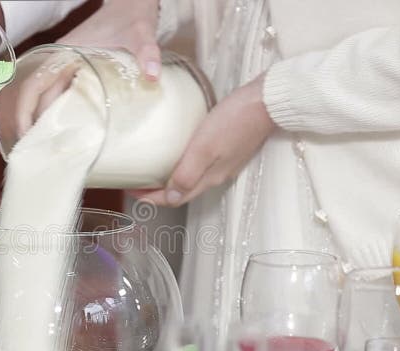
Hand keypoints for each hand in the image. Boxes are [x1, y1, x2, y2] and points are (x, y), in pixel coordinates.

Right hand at [9, 0, 160, 139]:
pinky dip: (59, 116)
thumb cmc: (131, 17)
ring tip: (47, 152)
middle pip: (37, 97)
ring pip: (48, 99)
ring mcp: (69, 67)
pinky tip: (66, 136)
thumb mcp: (139, 34)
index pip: (34, 84)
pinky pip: (63, 96)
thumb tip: (152, 75)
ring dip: (44, 123)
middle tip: (36, 154)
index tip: (27, 132)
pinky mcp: (79, 73)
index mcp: (66, 53)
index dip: (25, 109)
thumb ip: (146, 52)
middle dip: (32, 125)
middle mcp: (62, 61)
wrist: (133, 5)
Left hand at [133, 74, 276, 206]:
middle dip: (159, 192)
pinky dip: (184, 165)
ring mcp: (224, 163)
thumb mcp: (204, 148)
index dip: (152, 199)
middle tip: (138, 182)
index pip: (175, 198)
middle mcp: (217, 175)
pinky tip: (177, 152)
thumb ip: (188, 173)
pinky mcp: (228, 150)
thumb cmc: (234, 121)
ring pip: (192, 179)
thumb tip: (170, 198)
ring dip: (171, 179)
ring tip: (153, 170)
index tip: (133, 192)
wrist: (266, 102)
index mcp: (210, 178)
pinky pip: (201, 166)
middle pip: (183, 191)